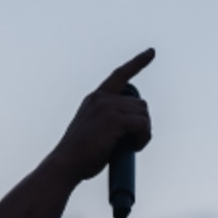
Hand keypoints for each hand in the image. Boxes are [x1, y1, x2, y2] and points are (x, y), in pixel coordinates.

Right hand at [45, 51, 154, 184]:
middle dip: (142, 123)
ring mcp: (107, 107)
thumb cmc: (80, 157)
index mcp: (95, 99)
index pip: (120, 75)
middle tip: (133, 142)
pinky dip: (143, 137)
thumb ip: (110, 122)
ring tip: (132, 146)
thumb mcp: (94, 131)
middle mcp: (101, 98)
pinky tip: (135, 147)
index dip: (137, 63)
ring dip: (144, 132)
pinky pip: (142, 124)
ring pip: (143, 113)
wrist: (66, 165)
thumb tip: (132, 130)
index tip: (151, 52)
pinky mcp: (114, 119)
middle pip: (139, 103)